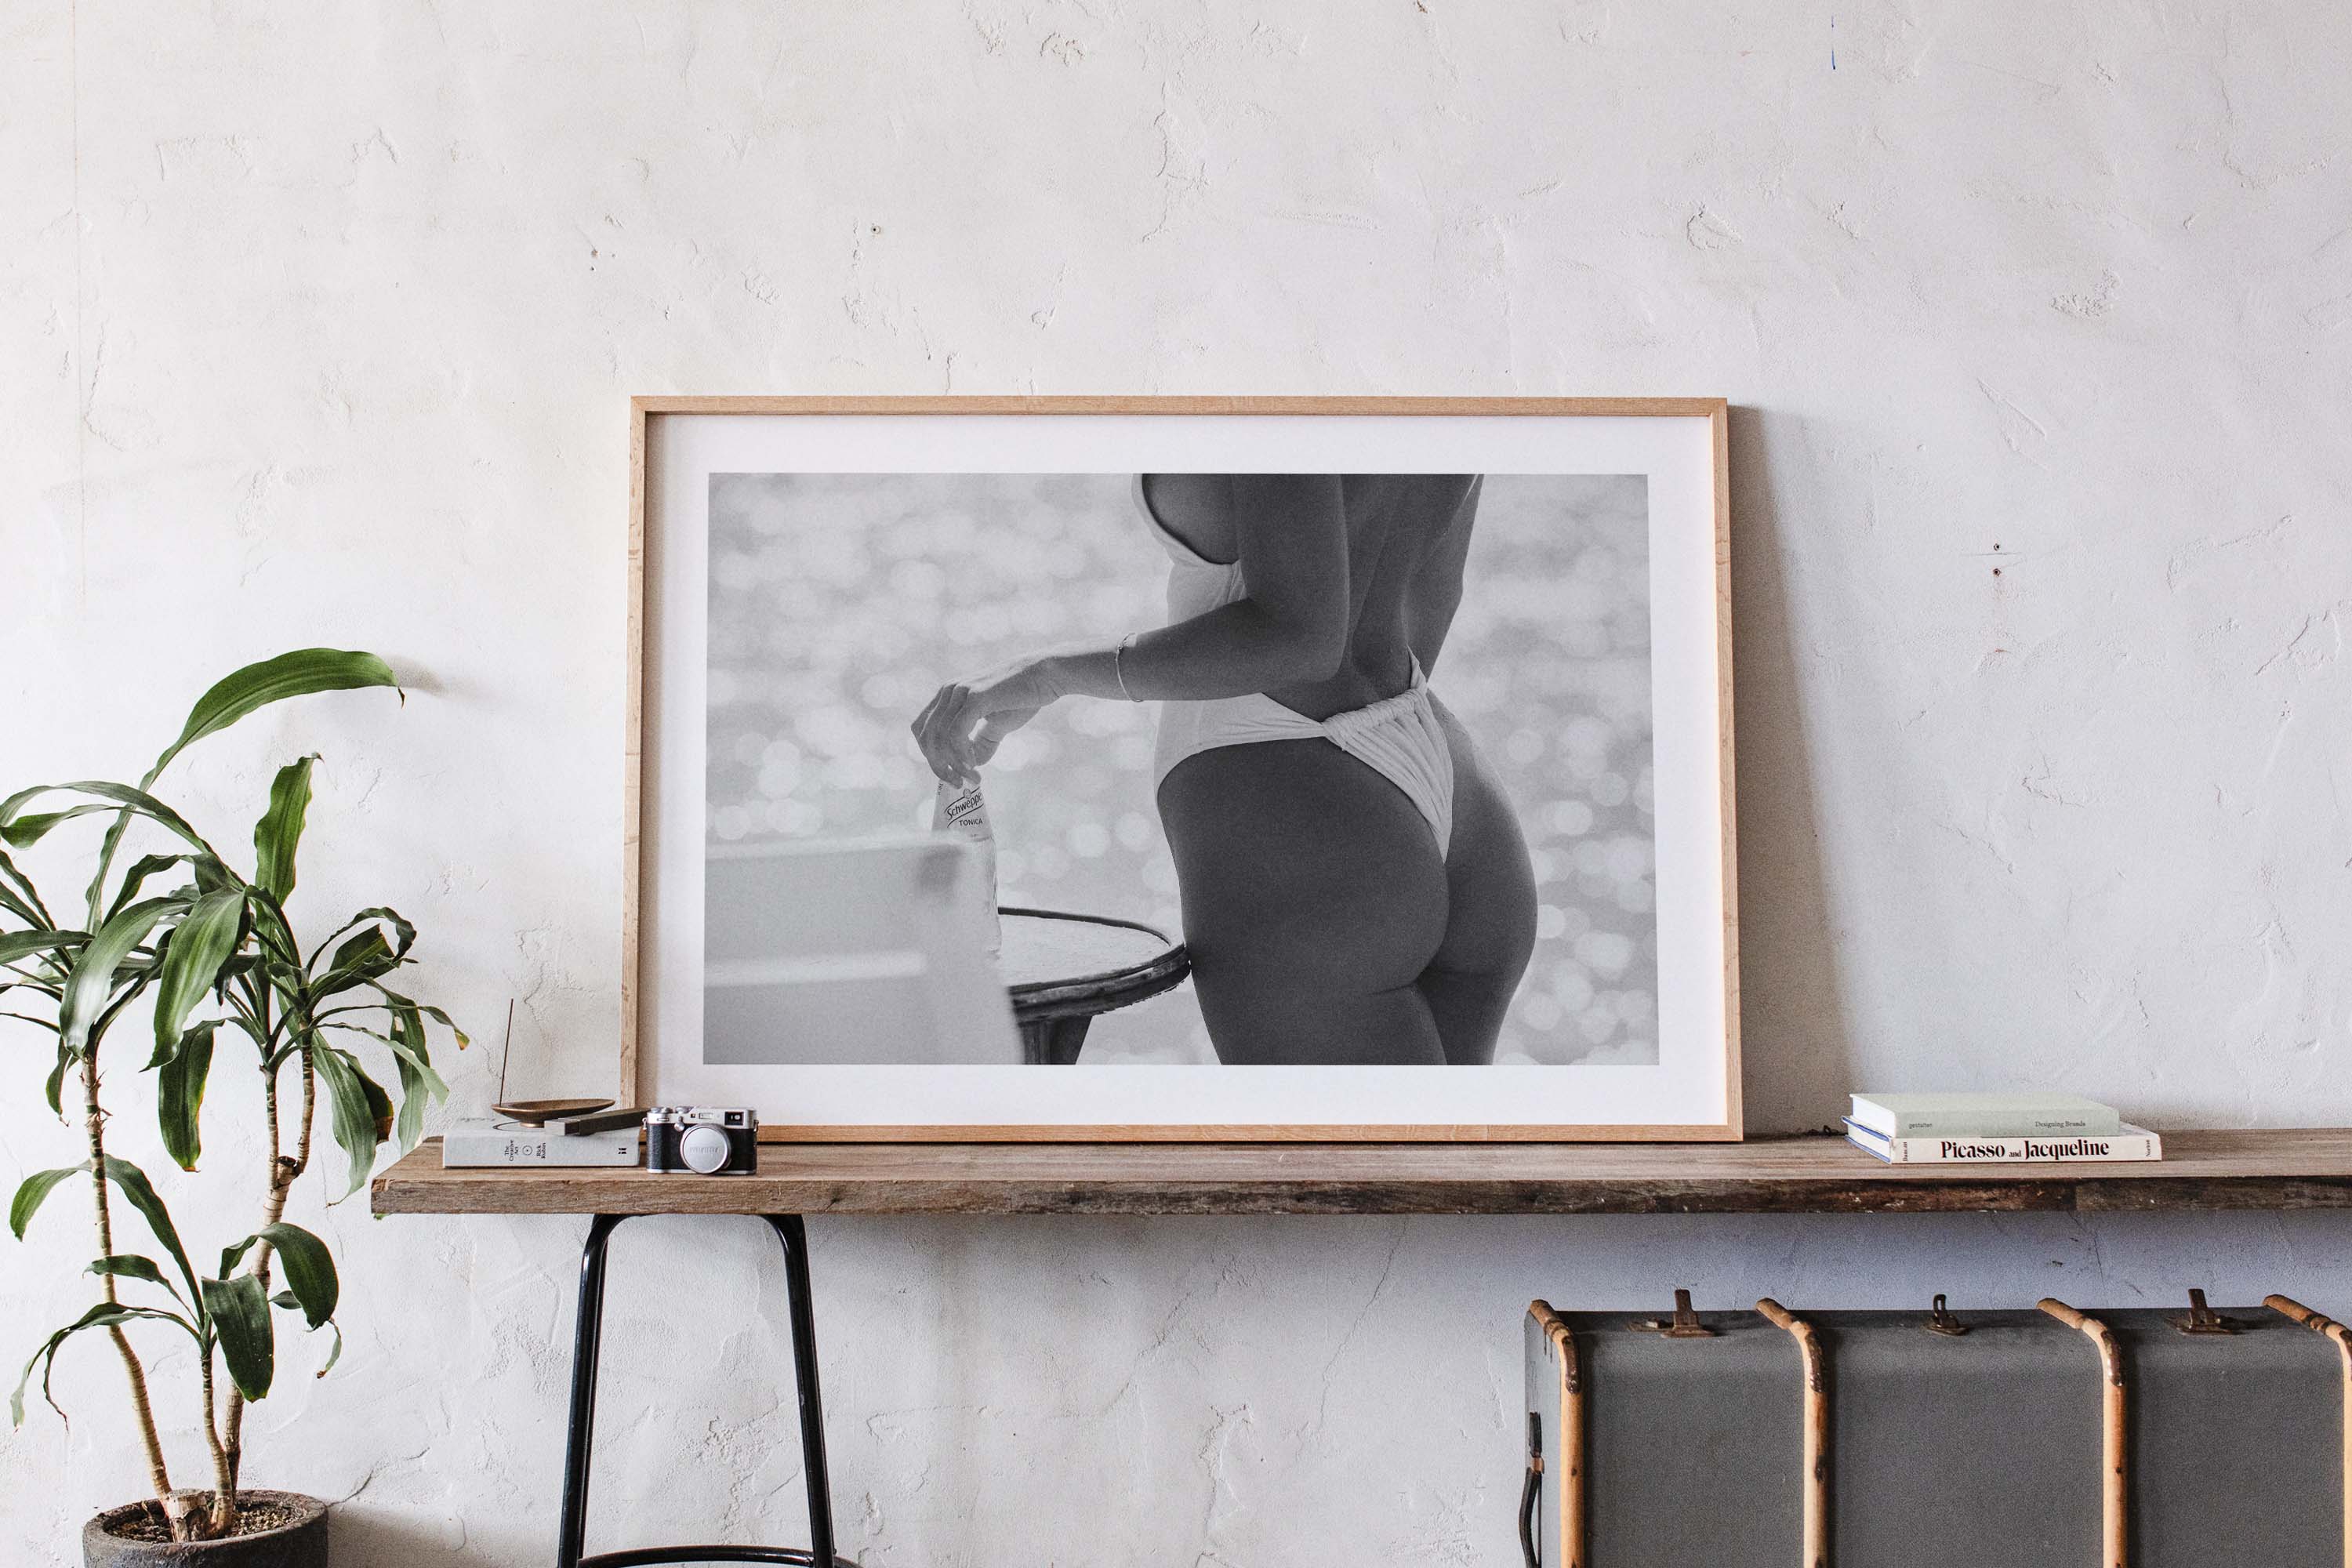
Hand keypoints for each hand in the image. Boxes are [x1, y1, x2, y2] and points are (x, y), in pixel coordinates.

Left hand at [911, 657, 1060, 784]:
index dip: (929, 754)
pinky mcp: (977, 697)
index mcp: (948, 695)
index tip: (948, 773)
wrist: (1045, 675)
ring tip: (972, 779)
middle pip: (926, 737)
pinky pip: (956, 733)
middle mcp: (948, 691)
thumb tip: (973, 764)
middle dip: (938, 765)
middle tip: (957, 784)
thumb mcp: (998, 724)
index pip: (921, 729)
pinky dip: (960, 754)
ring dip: (953, 765)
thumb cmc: (1023, 697)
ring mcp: (961, 692)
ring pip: (940, 738)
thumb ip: (982, 742)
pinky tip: (973, 766)